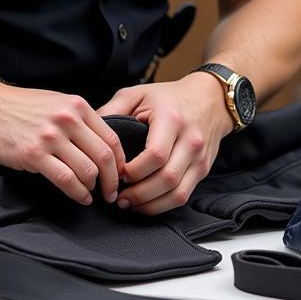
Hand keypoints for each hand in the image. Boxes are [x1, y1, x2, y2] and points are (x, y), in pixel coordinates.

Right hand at [0, 83, 124, 205]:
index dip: (121, 161)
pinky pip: (65, 180)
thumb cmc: (19, 106)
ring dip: (94, 188)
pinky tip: (80, 197)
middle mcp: (68, 120)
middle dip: (113, 180)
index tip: (120, 174)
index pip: (112, 137)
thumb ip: (78, 119)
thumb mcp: (56, 102)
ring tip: (91, 195)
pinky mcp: (34, 154)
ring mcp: (51, 137)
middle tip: (112, 192)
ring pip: (88, 170)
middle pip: (104, 156)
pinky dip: (78, 193)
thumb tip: (99, 144)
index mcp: (77, 106)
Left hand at [97, 72, 230, 215]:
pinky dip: (163, 205)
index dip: (134, 171)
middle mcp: (190, 140)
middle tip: (118, 196)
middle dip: (139, 194)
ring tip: (129, 203)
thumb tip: (90, 132)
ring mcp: (199, 158)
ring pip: (177, 193)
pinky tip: (146, 203)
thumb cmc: (169, 97)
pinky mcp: (203, 170)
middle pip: (166, 179)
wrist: (210, 99)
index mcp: (172, 119)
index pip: (155, 155)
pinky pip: (184, 196)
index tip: (117, 173)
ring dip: (150, 204)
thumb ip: (113, 110)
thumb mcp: (138, 94)